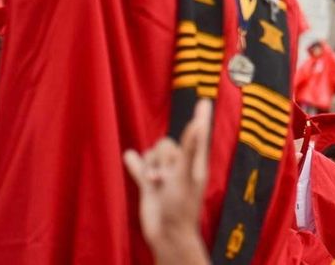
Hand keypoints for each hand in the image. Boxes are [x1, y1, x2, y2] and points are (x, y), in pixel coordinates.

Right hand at [124, 100, 210, 253]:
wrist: (166, 234)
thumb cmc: (182, 206)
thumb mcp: (186, 175)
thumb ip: (190, 149)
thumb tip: (198, 123)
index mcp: (196, 162)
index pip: (199, 134)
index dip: (200, 117)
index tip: (204, 100)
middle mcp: (180, 165)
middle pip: (167, 144)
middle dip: (161, 157)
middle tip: (165, 177)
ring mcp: (164, 174)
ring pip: (152, 153)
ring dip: (149, 164)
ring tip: (154, 182)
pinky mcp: (149, 184)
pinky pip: (139, 165)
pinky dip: (135, 162)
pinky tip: (130, 157)